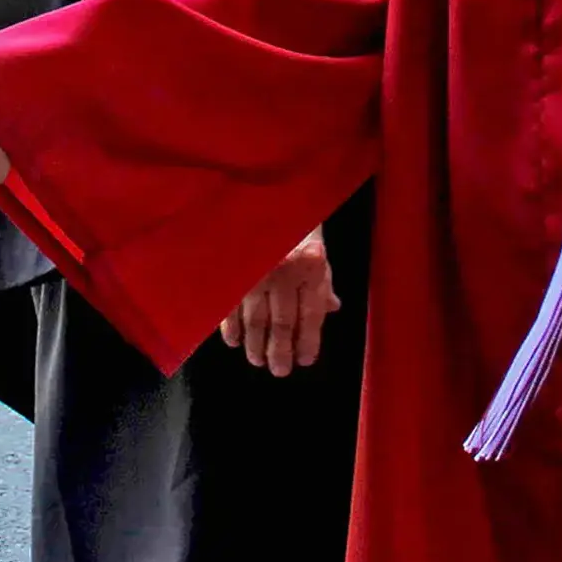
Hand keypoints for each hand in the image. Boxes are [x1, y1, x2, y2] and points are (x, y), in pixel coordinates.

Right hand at [220, 228, 339, 376]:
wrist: (262, 190)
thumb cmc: (294, 221)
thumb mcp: (316, 247)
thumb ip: (322, 280)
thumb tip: (331, 309)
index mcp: (311, 266)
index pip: (311, 315)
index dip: (308, 342)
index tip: (305, 360)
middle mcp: (284, 271)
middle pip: (282, 324)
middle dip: (280, 353)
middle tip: (280, 371)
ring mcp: (255, 272)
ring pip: (256, 321)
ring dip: (256, 346)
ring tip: (258, 361)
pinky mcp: (230, 271)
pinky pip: (230, 308)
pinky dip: (231, 329)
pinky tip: (235, 342)